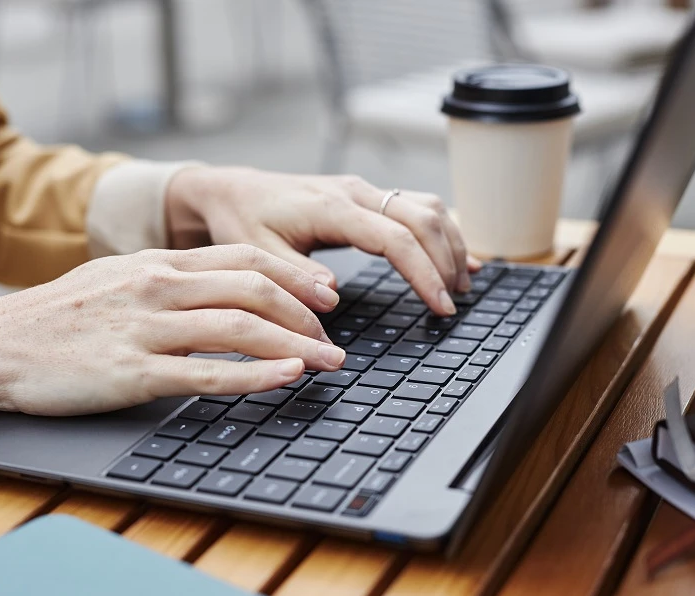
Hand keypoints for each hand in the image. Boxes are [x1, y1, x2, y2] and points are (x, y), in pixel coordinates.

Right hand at [0, 246, 343, 440]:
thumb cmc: (55, 320)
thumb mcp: (115, 282)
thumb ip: (167, 283)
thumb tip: (220, 295)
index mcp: (156, 263)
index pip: (245, 259)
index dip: (296, 275)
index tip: (329, 294)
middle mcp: (157, 286)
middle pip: (254, 289)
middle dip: (307, 313)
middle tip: (337, 338)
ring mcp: (144, 328)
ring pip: (239, 328)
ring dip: (295, 345)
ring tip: (329, 363)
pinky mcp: (130, 372)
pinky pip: (204, 371)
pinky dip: (254, 375)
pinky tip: (285, 377)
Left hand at [165, 167, 481, 315]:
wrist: (233, 191)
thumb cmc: (242, 222)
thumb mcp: (256, 254)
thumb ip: (294, 276)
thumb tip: (332, 295)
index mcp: (331, 207)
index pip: (395, 238)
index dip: (423, 273)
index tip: (439, 305)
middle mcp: (355, 192)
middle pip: (422, 219)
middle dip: (446, 262)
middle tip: (453, 304)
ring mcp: (364, 191)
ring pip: (427, 208)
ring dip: (451, 244)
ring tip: (461, 285)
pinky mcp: (366, 196)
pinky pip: (416, 206)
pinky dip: (443, 230)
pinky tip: (458, 256)